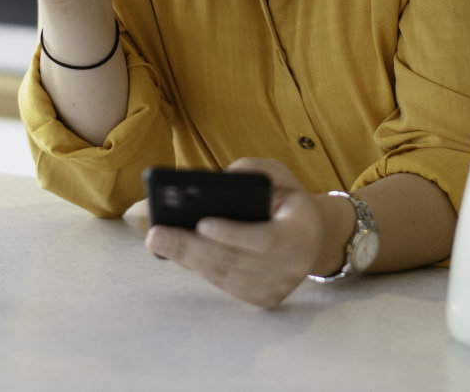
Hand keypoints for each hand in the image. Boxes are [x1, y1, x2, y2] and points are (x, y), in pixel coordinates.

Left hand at [144, 158, 327, 308]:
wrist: (312, 238)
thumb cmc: (288, 201)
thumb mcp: (281, 175)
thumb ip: (256, 169)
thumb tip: (222, 176)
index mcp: (301, 232)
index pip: (265, 239)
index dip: (233, 234)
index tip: (202, 223)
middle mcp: (292, 267)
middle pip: (235, 262)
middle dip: (191, 248)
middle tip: (156, 234)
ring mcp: (278, 288)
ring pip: (226, 277)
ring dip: (188, 261)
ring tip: (159, 242)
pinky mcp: (264, 300)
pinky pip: (226, 286)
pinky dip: (200, 270)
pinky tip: (177, 254)